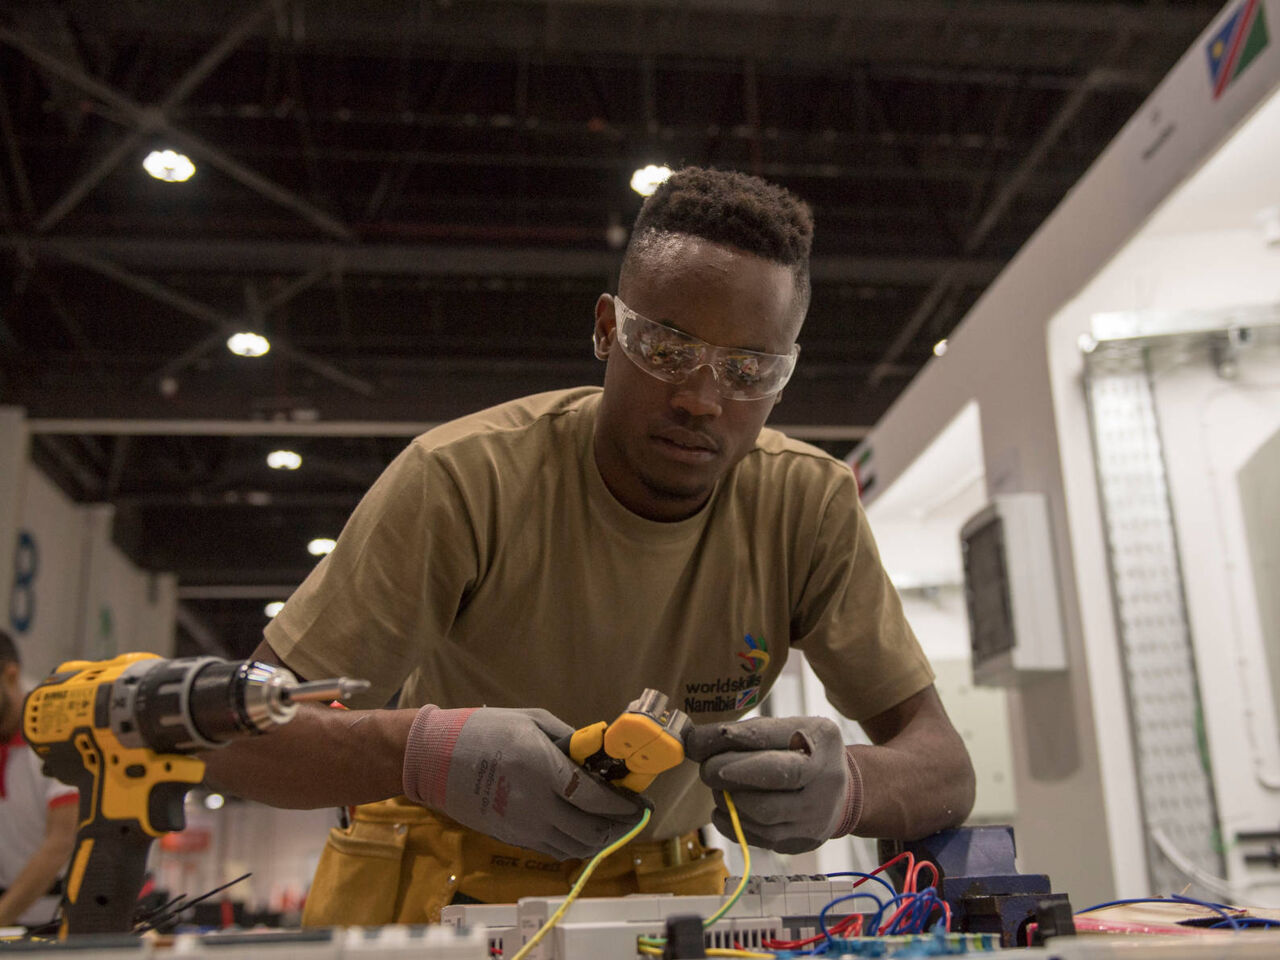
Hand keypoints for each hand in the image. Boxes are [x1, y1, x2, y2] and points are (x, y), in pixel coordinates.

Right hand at [402, 705, 643, 859]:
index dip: (620, 805)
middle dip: (616, 827)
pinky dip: (573, 844)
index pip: (593, 798)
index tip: (637, 804)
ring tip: (610, 826)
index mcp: (541, 769)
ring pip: (572, 846)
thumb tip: (597, 756)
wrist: (434, 757)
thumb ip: (569, 740)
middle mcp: (534, 804)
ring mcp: (521, 826)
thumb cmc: (483, 731)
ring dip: (597, 840)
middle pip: (588, 830)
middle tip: (629, 818)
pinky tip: (580, 830)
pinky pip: (552, 848)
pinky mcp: (510, 837)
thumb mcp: (532, 721)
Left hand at [685, 716, 862, 853]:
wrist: (839, 792)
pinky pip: (759, 837)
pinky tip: (724, 810)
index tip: (700, 743)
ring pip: (763, 812)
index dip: (734, 742)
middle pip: (773, 777)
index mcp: (821, 738)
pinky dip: (732, 822)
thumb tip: (693, 741)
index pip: (772, 738)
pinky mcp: (802, 841)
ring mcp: (817, 813)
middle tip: (706, 769)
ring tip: (719, 788)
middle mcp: (826, 776)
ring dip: (729, 799)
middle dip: (727, 772)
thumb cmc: (800, 754)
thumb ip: (744, 733)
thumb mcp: (784, 730)